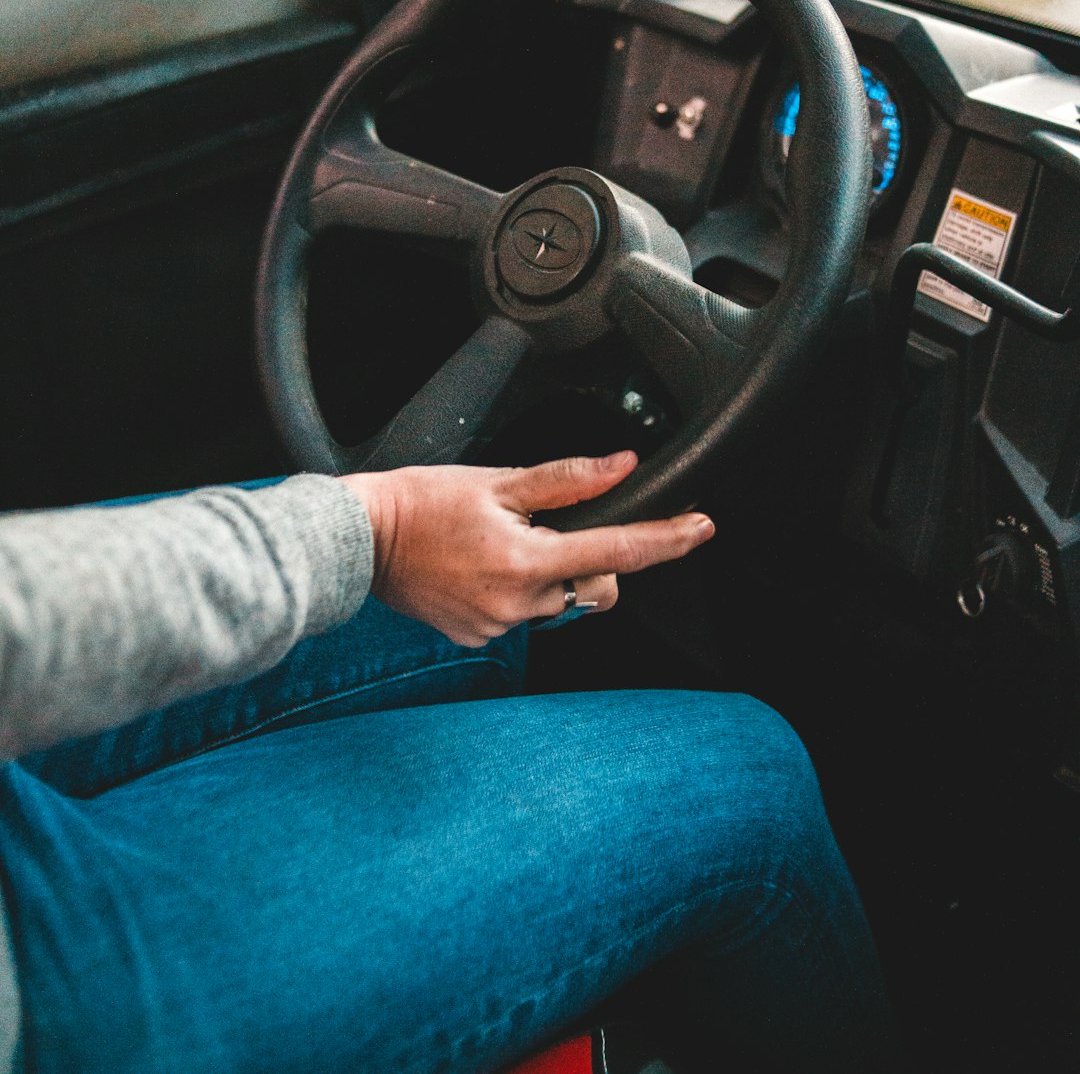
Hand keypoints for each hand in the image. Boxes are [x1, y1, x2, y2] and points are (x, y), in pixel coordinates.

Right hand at [343, 451, 713, 646]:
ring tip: (505, 543)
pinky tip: (483, 565)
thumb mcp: (498, 481)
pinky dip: (519, 590)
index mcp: (527, 560)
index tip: (701, 528)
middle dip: (594, 560)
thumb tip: (622, 466)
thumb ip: (567, 480)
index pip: (617, 551)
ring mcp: (497, 626)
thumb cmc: (421, 503)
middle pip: (595, 587)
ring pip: (560, 602)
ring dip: (552, 574)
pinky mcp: (477, 637)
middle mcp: (518, 604)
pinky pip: (523, 615)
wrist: (360, 540)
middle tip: (552, 527)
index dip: (667, 539)